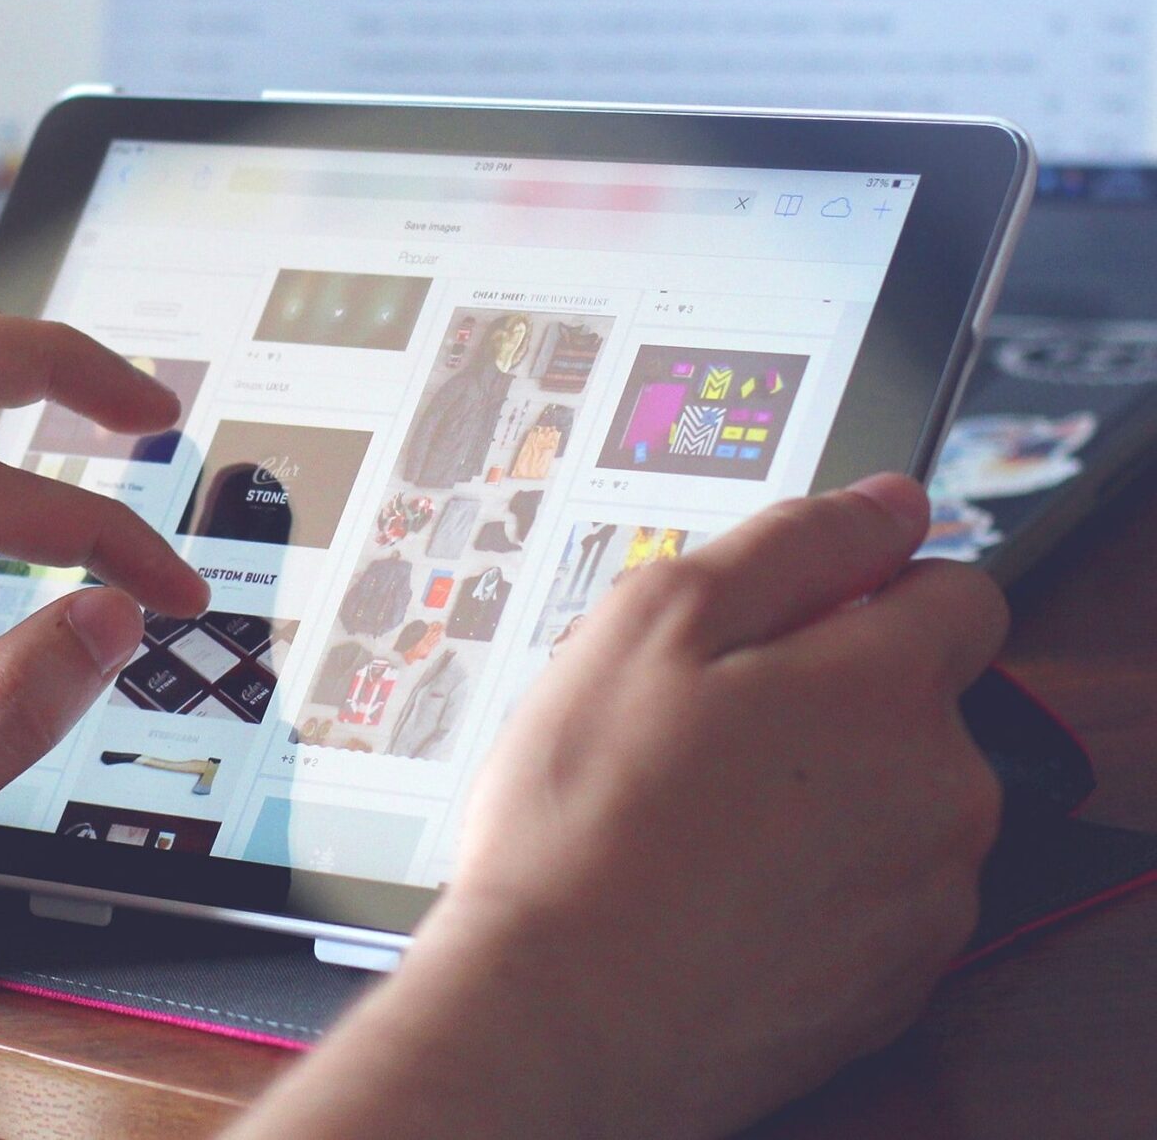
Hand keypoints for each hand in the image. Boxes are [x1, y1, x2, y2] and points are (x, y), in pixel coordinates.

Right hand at [234, 476, 1007, 1139]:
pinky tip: (716, 892)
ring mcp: (928, 895)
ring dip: (822, 797)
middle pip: (920, 703)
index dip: (859, 590)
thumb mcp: (648, 624)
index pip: (954, 588)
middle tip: (697, 732)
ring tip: (693, 821)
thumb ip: (789, 546)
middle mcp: (944, 788)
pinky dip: (813, 888)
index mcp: (890, 684)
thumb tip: (886, 506)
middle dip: (828, 701)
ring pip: (896, 805)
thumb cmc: (588, 823)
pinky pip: (874, 900)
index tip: (777, 626)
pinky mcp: (896, 982)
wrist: (564, 1013)